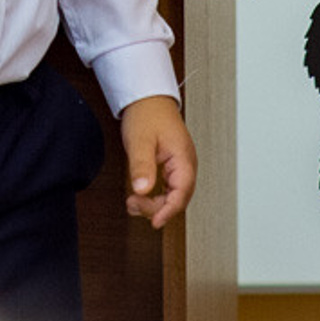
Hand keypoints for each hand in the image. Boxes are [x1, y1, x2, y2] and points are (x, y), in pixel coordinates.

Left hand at [120, 95, 195, 227]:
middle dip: (157, 208)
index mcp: (183, 158)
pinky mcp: (172, 165)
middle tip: (134, 205)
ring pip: (173, 195)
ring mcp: (180, 165)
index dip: (168, 211)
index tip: (155, 222)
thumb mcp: (140, 140)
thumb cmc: (148, 113)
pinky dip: (155, 195)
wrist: (148, 98)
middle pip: (178, 198)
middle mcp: (185, 163)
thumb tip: (142, 189)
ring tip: (134, 202)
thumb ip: (141, 165)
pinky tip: (141, 196)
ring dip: (155, 203)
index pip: (182, 193)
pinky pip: (168, 188)